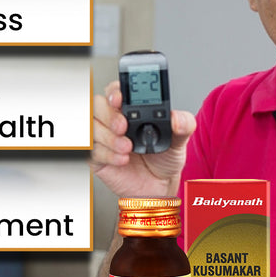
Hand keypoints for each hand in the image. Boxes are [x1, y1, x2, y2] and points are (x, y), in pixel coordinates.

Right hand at [88, 80, 195, 196]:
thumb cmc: (165, 158)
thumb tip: (177, 118)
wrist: (160, 185)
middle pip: (97, 105)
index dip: (114, 91)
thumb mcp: (179, 139)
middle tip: (123, 126)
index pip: (115, 91)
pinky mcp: (98, 156)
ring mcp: (104, 137)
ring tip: (128, 148)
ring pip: (92, 127)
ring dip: (109, 138)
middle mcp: (114, 120)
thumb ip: (183, 124)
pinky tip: (122, 159)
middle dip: (108, 114)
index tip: (119, 98)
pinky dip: (107, 154)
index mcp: (131, 108)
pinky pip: (92, 150)